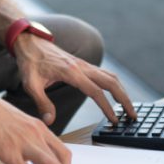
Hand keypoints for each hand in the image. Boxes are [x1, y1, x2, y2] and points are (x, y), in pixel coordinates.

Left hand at [13, 35, 136, 125]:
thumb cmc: (30, 62)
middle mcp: (82, 67)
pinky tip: (117, 94)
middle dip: (124, 99)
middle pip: (111, 82)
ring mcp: (84, 65)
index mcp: (71, 72)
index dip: (107, 107)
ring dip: (122, 91)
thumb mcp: (31, 84)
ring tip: (128, 108)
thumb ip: (42, 103)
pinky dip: (114, 85)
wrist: (30, 42)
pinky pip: (104, 74)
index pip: (95, 92)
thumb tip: (49, 121)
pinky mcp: (83, 65)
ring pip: (111, 77)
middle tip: (132, 115)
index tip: (114, 120)